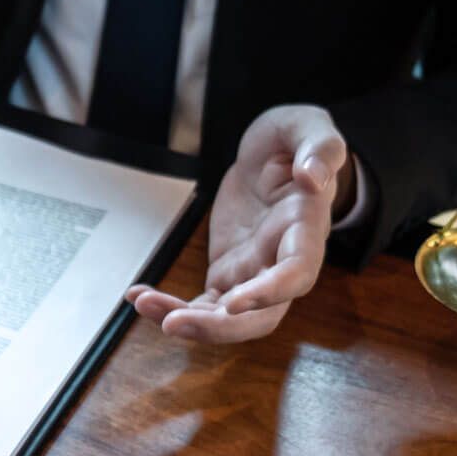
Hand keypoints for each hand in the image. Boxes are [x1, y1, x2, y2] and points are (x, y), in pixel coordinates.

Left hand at [127, 104, 352, 343]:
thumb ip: (319, 148)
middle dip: (218, 328)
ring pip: (227, 318)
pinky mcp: (228, 271)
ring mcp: (253, 272)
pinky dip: (171, 306)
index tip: (234, 303)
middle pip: (261, 316)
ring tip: (143, 303)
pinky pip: (202, 303)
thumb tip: (312, 177)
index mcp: (306, 229)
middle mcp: (282, 261)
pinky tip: (138, 296)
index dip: (269, 293)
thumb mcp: (308, 127)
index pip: (297, 273)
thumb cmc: (295, 142)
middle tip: (172, 324)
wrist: (274, 156)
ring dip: (187, 320)